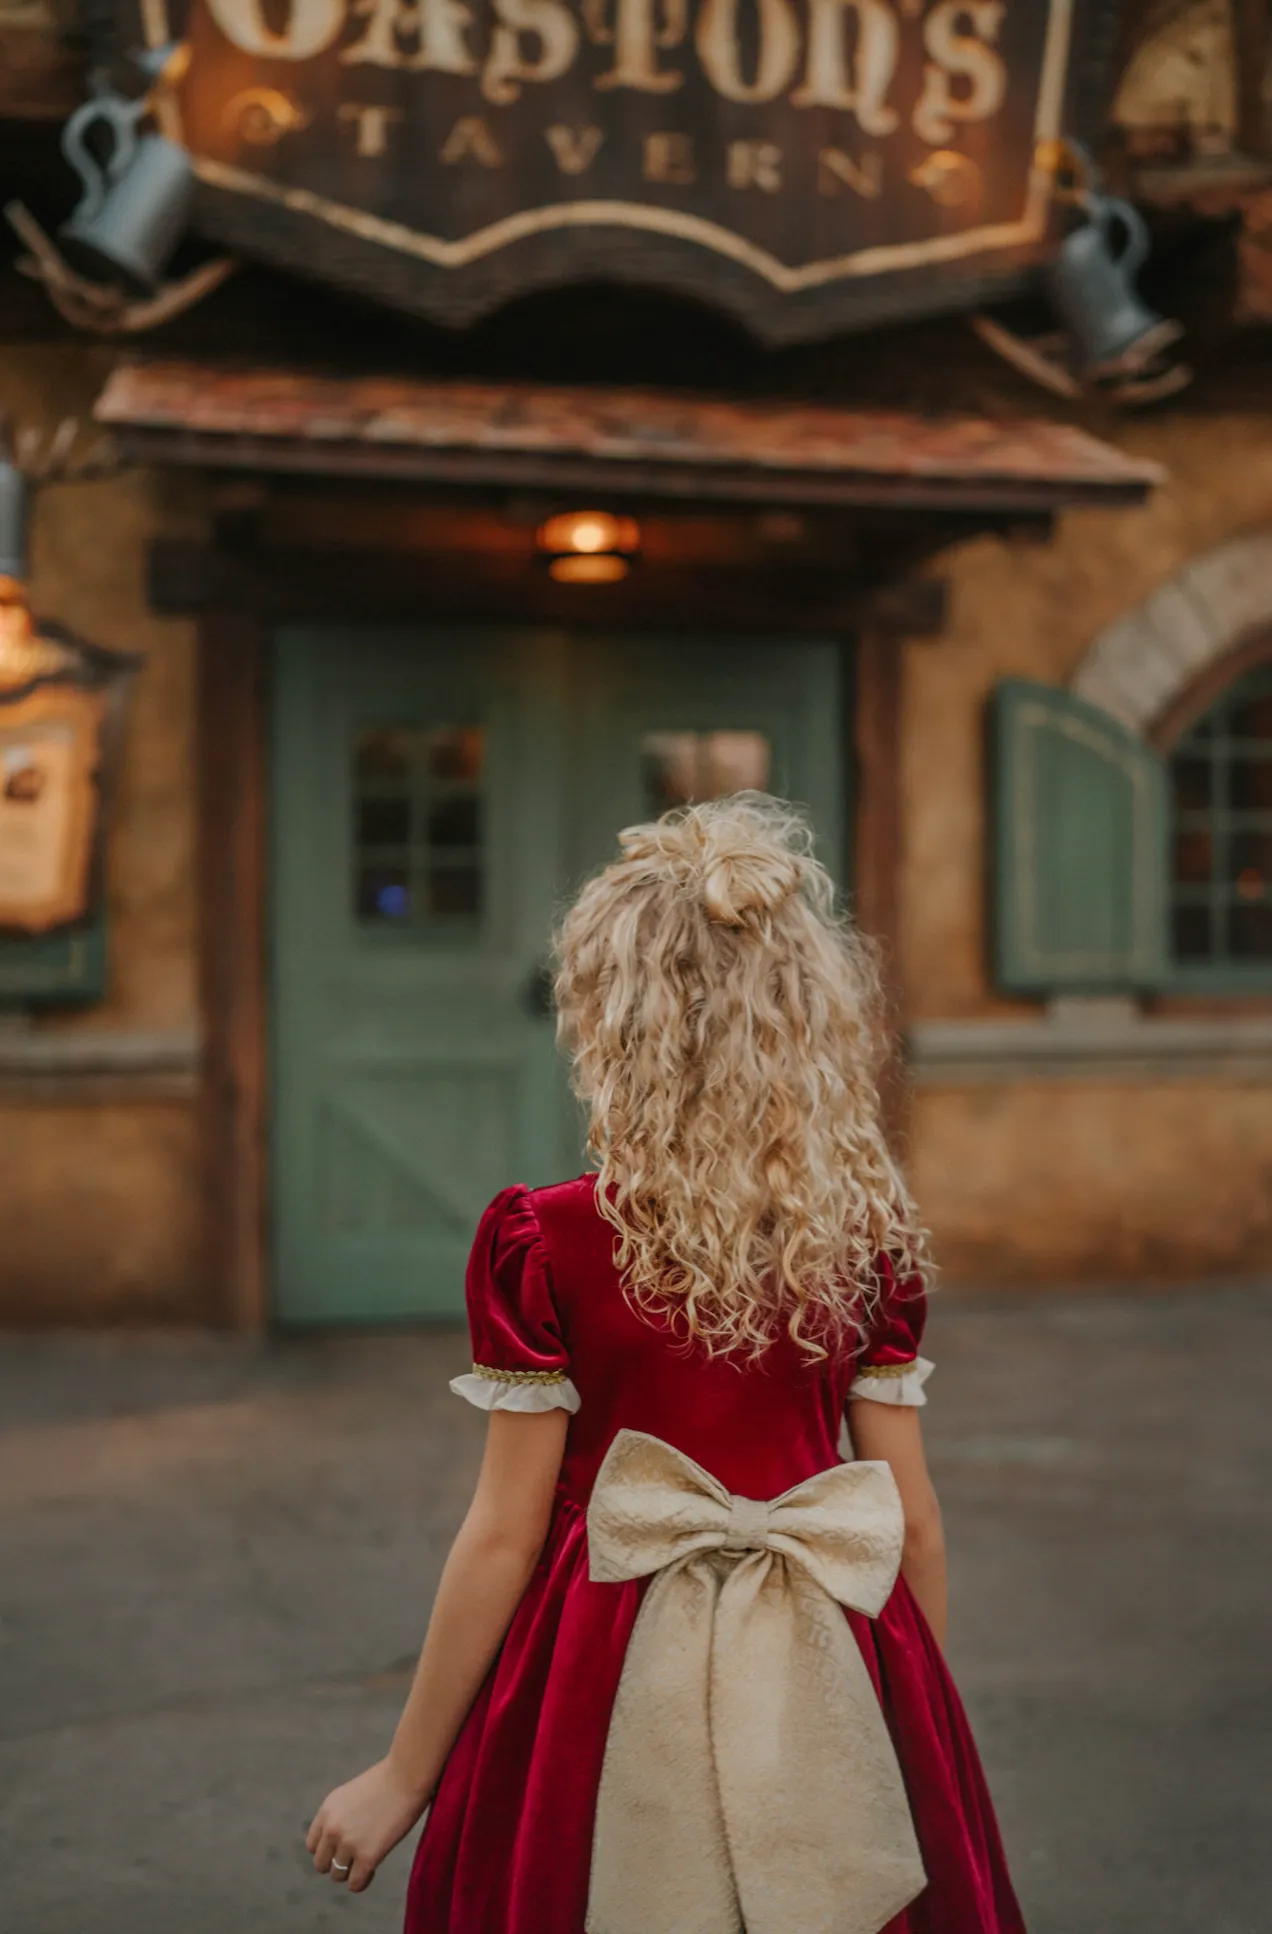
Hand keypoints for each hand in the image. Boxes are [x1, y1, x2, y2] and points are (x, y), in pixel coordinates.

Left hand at [306, 1757, 428, 1892]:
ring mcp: (348, 1844)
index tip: (342, 1847)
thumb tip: (339, 1841)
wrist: (406, 1777)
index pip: (312, 1845)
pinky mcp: (367, 1857)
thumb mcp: (351, 1794)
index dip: (327, 1849)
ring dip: (350, 1872)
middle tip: (355, 1856)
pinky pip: (355, 1884)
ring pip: (337, 1876)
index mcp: (326, 1811)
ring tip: (366, 1862)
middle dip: (336, 1862)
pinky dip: (363, 1881)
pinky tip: (374, 1869)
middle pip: (321, 1864)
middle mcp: (332, 1829)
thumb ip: (340, 1816)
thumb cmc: (386, 1781)